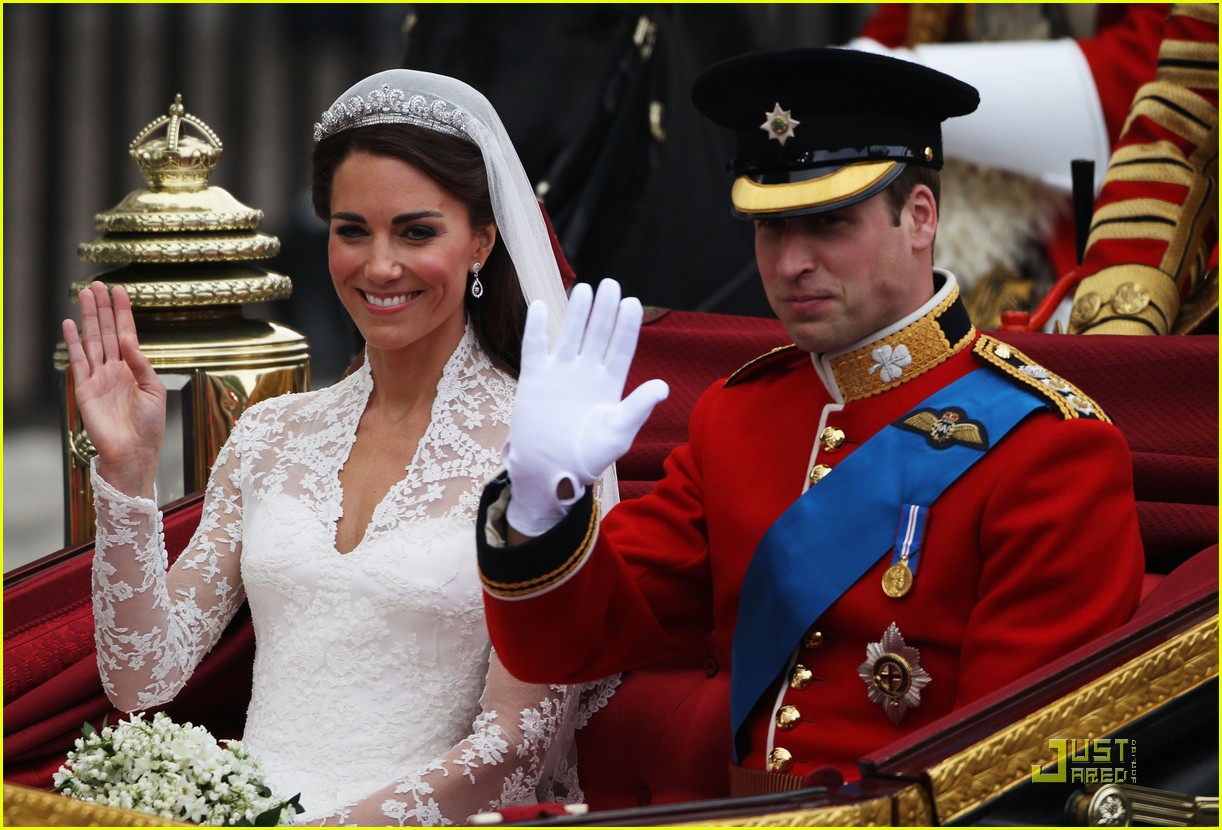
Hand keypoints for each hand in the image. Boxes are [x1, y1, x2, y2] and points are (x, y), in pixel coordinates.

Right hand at [62, 281, 165, 497]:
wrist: (135, 452)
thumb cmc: (150, 426)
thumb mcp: (154, 390)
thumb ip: (142, 364)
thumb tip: (127, 339)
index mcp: (134, 369)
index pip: (126, 334)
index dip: (123, 313)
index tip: (120, 291)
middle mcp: (115, 369)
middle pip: (106, 332)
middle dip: (102, 308)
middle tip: (97, 285)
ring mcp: (98, 377)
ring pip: (92, 340)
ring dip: (88, 318)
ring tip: (84, 295)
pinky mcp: (84, 389)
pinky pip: (78, 361)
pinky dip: (73, 342)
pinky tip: (70, 325)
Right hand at [504, 279, 668, 535]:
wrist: (549, 473)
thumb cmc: (588, 458)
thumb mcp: (618, 434)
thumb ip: (638, 408)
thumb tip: (662, 387)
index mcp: (610, 384)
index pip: (621, 348)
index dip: (627, 326)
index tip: (632, 303)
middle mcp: (587, 373)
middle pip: (598, 334)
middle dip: (605, 310)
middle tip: (611, 285)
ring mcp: (560, 373)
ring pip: (570, 334)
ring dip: (576, 313)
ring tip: (584, 289)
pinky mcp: (535, 378)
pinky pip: (534, 347)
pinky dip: (535, 328)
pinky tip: (538, 306)